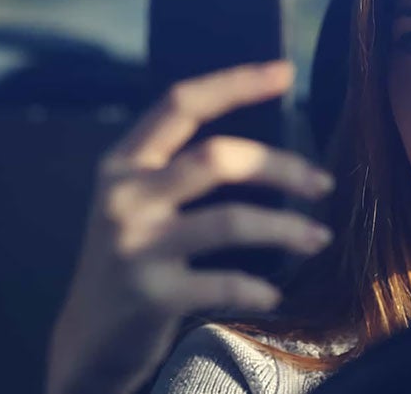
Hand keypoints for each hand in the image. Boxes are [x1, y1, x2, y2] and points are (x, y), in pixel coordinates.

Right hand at [46, 61, 333, 393]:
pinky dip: (259, 289)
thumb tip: (269, 140)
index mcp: (123, 162)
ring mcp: (133, 246)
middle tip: (324, 183)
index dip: (235, 82)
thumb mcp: (140, 201)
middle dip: (282, 166)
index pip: (181, 103)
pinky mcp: (148, 294)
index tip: (286, 71)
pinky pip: (224, 283)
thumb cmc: (132, 258)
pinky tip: (273, 294)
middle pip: (218, 158)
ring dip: (287, 229)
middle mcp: (124, 196)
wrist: (87, 339)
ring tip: (320, 238)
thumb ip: (180, 168)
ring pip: (231, 220)